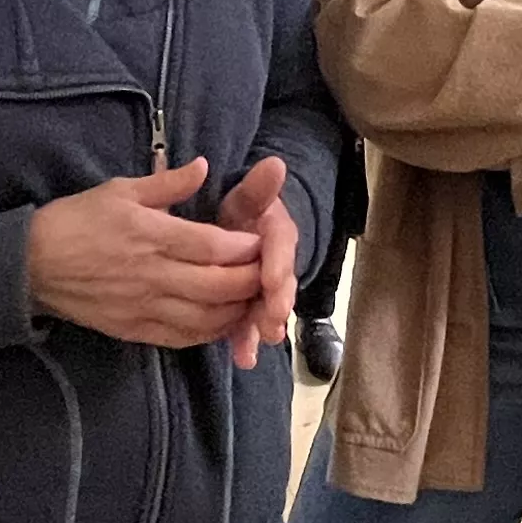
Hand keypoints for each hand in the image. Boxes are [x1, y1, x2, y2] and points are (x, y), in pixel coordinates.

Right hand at [26, 160, 264, 348]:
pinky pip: (183, 337)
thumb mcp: (120, 190)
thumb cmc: (76, 220)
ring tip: (251, 297)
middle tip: (266, 271)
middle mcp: (153, 275)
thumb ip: (167, 183)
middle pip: (218, 285)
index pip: (212, 246)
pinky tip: (222, 320)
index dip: (244, 247)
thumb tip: (203, 167)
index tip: (260, 241)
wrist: (32, 265)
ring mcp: (145, 307)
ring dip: (236, 309)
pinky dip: (209, 332)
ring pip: (206, 316)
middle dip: (250, 280)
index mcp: (151, 235)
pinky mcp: (135, 330)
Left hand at [216, 156, 302, 372]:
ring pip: (267, 308)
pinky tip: (243, 358)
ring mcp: (266, 288)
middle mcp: (277, 264)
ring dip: (263, 326)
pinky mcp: (252, 306)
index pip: (280, 248)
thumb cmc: (242, 210)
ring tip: (260, 342)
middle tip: (271, 322)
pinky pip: (250, 324)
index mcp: (277, 235)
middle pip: (280, 285)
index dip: (277, 265)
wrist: (241, 227)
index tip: (271, 280)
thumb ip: (259, 186)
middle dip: (275, 304)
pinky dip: (247, 341)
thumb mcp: (247, 195)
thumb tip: (276, 163)